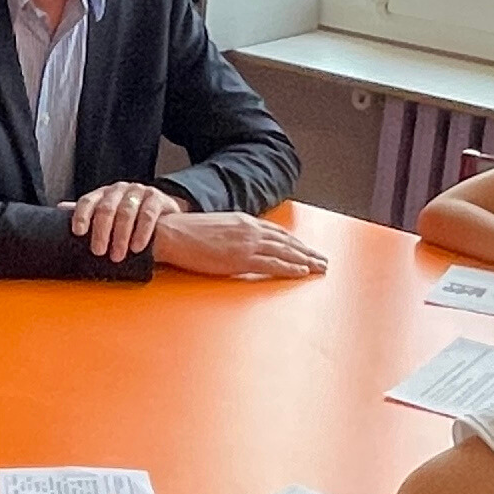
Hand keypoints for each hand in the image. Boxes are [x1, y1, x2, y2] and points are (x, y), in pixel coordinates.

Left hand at [67, 180, 184, 261]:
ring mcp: (139, 191)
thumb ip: (88, 212)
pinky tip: (137, 247)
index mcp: (103, 194)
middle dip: (101, 232)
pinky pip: (148, 214)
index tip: (78, 232)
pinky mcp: (157, 198)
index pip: (87, 201)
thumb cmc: (129, 217)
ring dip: (120, 236)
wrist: (163, 215)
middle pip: (106, 208)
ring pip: (126, 212)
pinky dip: (141, 232)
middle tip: (98, 251)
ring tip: (117, 255)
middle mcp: (119, 190)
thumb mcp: (107, 214)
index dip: (81, 215)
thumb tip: (60, 208)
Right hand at [151, 212, 327, 278]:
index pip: (276, 232)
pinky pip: (273, 264)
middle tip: (322, 260)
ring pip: (285, 252)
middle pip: (286, 241)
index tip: (305, 248)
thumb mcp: (213, 228)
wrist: (171, 234)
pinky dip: (290, 267)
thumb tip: (237, 244)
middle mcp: (249, 229)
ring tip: (320, 267)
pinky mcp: (241, 258)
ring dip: (305, 260)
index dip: (294, 241)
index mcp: (242, 221)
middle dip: (306, 251)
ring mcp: (247, 244)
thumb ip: (231, 234)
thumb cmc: (185, 233)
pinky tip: (302, 272)